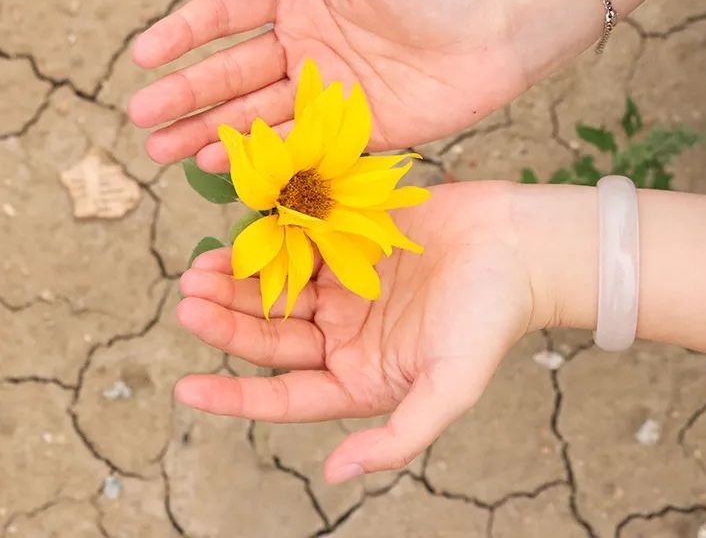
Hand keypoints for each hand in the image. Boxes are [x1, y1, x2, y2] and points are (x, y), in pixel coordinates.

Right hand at [128, 0, 526, 172]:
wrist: (501, 27)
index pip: (224, 16)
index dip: (181, 35)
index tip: (143, 56)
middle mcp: (303, 44)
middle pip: (229, 74)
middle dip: (183, 95)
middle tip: (141, 118)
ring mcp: (325, 91)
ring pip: (253, 116)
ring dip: (206, 133)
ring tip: (161, 151)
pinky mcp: (354, 131)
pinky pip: (297, 148)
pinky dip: (259, 160)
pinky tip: (220, 169)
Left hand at [172, 182, 536, 482]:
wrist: (520, 245)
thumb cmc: (491, 321)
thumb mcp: (450, 389)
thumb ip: (399, 437)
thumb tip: (337, 477)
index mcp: (358, 377)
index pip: (283, 395)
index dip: (233, 395)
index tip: (185, 388)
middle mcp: (342, 334)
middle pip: (269, 334)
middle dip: (225, 322)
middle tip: (187, 302)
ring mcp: (342, 285)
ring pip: (273, 286)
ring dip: (236, 278)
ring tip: (200, 268)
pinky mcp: (347, 240)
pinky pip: (295, 240)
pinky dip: (266, 236)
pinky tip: (238, 228)